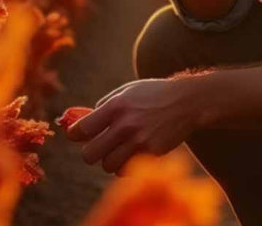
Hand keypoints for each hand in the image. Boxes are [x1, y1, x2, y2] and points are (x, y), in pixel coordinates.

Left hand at [65, 78, 203, 174]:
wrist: (187, 102)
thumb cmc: (152, 95)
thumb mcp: (126, 92)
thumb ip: (104, 107)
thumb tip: (81, 125)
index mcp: (116, 106)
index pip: (82, 129)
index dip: (74, 134)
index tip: (78, 135)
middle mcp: (126, 125)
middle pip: (90, 154)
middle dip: (90, 153)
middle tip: (98, 148)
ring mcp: (140, 141)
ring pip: (108, 166)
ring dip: (109, 161)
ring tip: (118, 151)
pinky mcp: (153, 153)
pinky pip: (128, 169)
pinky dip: (126, 165)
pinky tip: (132, 154)